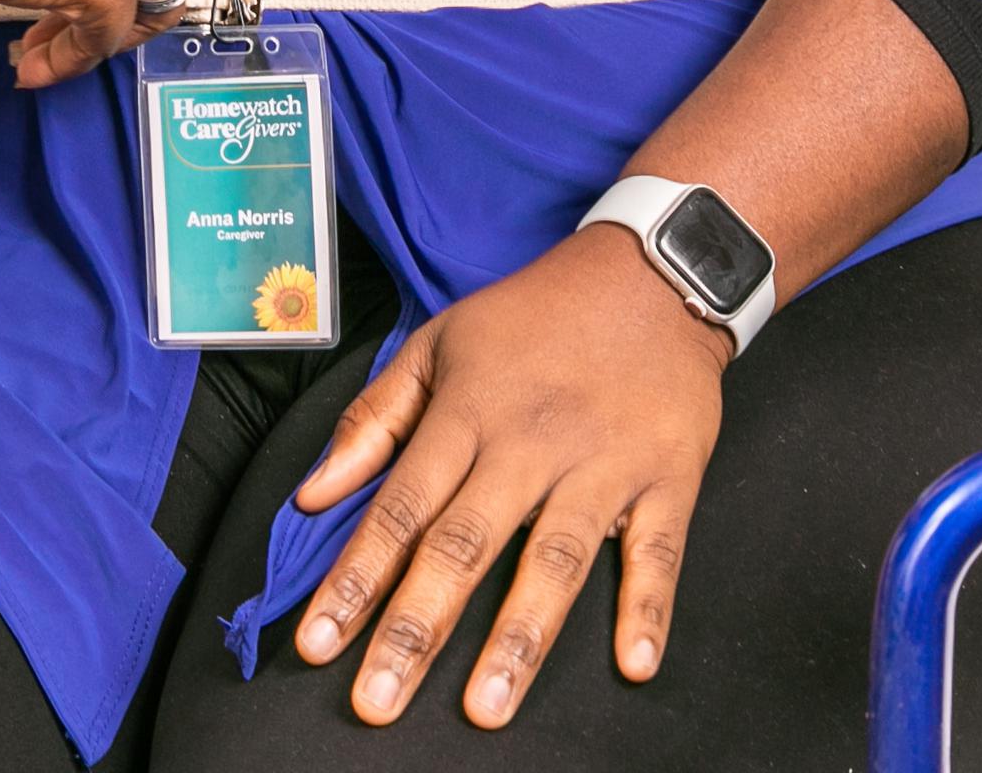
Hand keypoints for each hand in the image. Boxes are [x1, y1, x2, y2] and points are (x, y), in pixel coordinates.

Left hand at [292, 225, 729, 727]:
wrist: (650, 274)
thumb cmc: (534, 315)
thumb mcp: (440, 342)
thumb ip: (374, 419)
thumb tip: (314, 494)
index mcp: (468, 412)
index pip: (400, 506)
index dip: (355, 578)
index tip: (317, 645)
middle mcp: (529, 443)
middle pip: (464, 543)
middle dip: (416, 626)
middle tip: (378, 702)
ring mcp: (602, 463)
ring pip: (555, 557)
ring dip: (519, 635)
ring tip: (486, 707)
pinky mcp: (667, 476)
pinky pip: (658, 549)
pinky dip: (649, 605)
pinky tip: (634, 662)